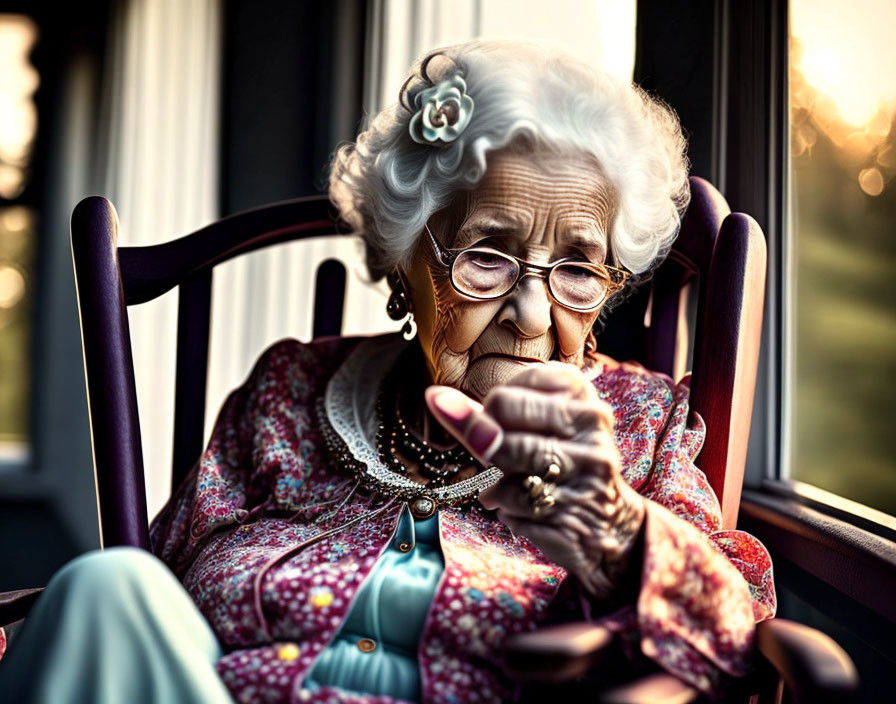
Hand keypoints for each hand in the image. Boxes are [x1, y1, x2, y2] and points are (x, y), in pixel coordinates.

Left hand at [425, 362, 645, 598]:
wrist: (610, 527)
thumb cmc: (559, 467)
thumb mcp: (535, 431)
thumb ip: (486, 415)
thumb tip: (435, 398)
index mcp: (580, 397)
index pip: (507, 391)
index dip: (492, 414)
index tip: (508, 428)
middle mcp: (590, 428)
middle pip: (502, 417)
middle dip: (487, 441)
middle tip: (503, 459)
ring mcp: (586, 473)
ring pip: (504, 466)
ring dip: (494, 484)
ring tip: (508, 487)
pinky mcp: (574, 515)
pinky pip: (512, 509)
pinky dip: (507, 512)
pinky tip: (526, 511)